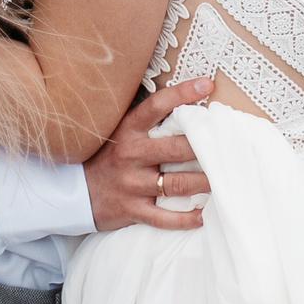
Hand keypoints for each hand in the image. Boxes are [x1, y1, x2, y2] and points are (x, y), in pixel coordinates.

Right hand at [83, 78, 213, 231]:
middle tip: (230, 145)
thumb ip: (147, 122)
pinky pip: (164, 218)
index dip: (182, 93)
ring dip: (205, 182)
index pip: (156, 106)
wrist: (73, 192)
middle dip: (204, 147)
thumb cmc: (106, 157)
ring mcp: (131, 184)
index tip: (207, 84)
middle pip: (175, 149)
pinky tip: (204, 215)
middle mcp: (131, 155)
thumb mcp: (119, 133)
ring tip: (227, 179)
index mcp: (128, 131)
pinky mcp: (132, 210)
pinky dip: (186, 219)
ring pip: (176, 184)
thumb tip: (185, 105)